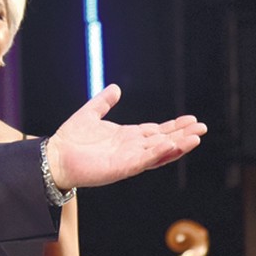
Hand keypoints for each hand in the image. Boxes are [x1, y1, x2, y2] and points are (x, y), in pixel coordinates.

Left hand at [44, 85, 205, 191]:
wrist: (54, 157)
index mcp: (127, 137)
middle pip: (163, 142)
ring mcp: (128, 160)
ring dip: (177, 146)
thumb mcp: (90, 114)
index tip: (192, 120)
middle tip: (202, 128)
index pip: (156, 132)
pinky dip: (158, 154)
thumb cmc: (70, 140)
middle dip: (183, 135)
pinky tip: (171, 145)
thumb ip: (104, 102)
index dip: (174, 127)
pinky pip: (143, 161)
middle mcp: (131, 149)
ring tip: (196, 138)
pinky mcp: (120, 168)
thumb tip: (116, 88)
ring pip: (159, 153)